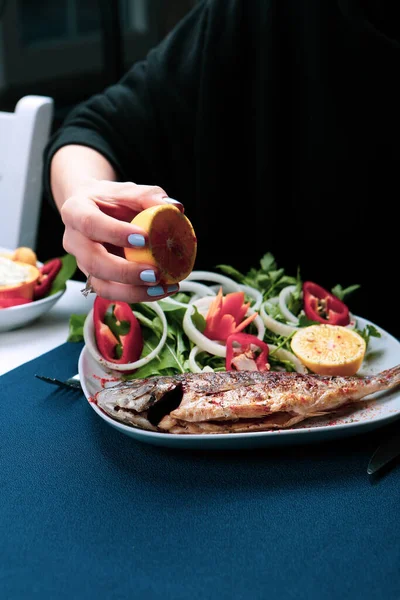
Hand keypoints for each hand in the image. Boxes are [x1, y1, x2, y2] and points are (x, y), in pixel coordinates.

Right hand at [60, 179, 183, 301]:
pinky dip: (138, 295)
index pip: (90, 223)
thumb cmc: (112, 199)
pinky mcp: (95, 279)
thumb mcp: (128, 191)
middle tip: (155, 273)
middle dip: (125, 272)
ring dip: (133, 292)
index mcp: (75, 211)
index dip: (115, 233)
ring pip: (101, 286)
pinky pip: (113, 293)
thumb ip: (150, 196)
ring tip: (162, 288)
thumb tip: (176, 208)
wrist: (94, 209)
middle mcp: (74, 240)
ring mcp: (82, 263)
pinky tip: (161, 290)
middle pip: (93, 262)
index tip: (145, 238)